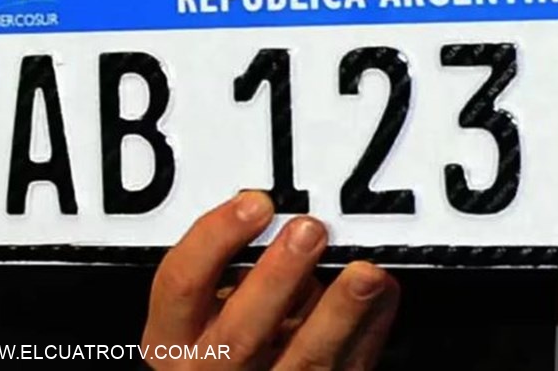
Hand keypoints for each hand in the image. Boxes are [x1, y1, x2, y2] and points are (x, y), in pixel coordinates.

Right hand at [142, 190, 399, 369]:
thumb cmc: (231, 339)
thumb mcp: (212, 306)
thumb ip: (239, 271)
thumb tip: (289, 221)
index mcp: (175, 337)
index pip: (180, 284)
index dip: (215, 239)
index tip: (256, 203)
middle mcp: (212, 369)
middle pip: (241, 331)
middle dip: (278, 277)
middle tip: (310, 231)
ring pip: (304, 359)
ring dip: (339, 311)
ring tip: (365, 272)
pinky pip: (348, 367)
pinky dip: (371, 328)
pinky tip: (383, 293)